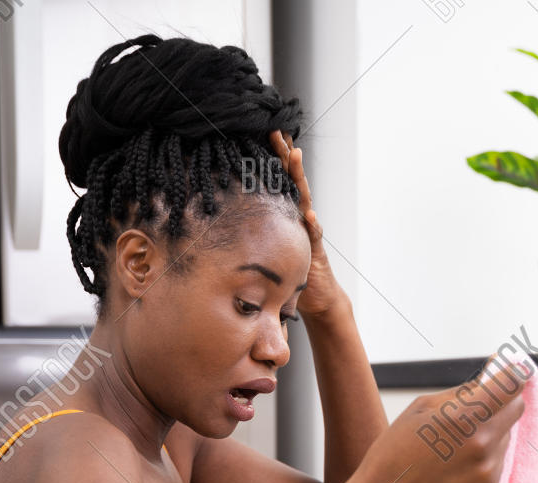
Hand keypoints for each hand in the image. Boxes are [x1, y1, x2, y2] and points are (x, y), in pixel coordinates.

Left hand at [269, 129, 344, 320]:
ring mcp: (309, 229)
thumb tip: (221, 226)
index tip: (264, 134)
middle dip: (285, 155)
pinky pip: (314, 235)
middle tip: (277, 131)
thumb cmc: (290, 271)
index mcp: (287, 214)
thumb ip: (253, 234)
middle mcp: (300, 216)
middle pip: (292, 180)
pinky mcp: (316, 249)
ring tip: (295, 156)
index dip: (272, 159)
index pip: (279, 181)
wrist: (317, 295)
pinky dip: (312, 225)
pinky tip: (309, 215)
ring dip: (300, 176)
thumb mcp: (267, 247)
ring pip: (305, 198)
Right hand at [358, 353, 530, 482]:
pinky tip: (457, 461)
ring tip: (456, 441)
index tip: (510, 369)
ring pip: (506, 434)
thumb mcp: (422, 407)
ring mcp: (488, 468)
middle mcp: (482, 443)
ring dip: (490, 429)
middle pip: (516, 407)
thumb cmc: (396, 451)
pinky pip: (498, 458)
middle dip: (501, 400)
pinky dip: (485, 454)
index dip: (513, 372)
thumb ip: (463, 391)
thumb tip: (492, 376)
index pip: (511, 384)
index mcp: (464, 417)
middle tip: (479, 403)